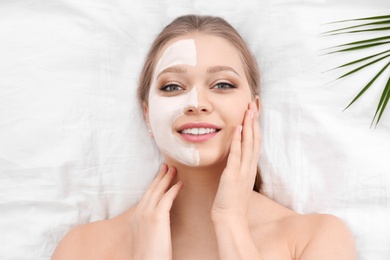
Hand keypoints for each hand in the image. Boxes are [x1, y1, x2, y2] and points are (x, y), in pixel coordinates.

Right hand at [130, 164, 182, 258]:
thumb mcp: (146, 236)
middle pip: (151, 190)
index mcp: (136, 217)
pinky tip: (180, 184)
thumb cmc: (149, 254)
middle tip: (166, 166)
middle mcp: (140, 212)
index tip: (159, 176)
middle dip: (159, 177)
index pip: (146, 196)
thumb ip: (149, 225)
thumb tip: (157, 222)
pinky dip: (174, 189)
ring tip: (174, 170)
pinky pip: (167, 198)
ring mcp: (147, 214)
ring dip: (167, 178)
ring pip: (158, 191)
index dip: (153, 184)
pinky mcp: (157, 217)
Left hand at [211, 103, 260, 221]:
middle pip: (255, 139)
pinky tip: (238, 128)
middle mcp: (249, 167)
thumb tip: (236, 156)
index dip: (255, 126)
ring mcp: (242, 171)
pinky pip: (236, 155)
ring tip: (249, 110)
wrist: (230, 218)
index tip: (254, 112)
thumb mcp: (237, 180)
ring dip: (249, 126)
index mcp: (250, 167)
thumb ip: (238, 167)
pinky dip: (238, 141)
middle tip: (253, 104)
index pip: (255, 142)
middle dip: (254, 121)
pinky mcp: (233, 175)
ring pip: (249, 144)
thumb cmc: (231, 201)